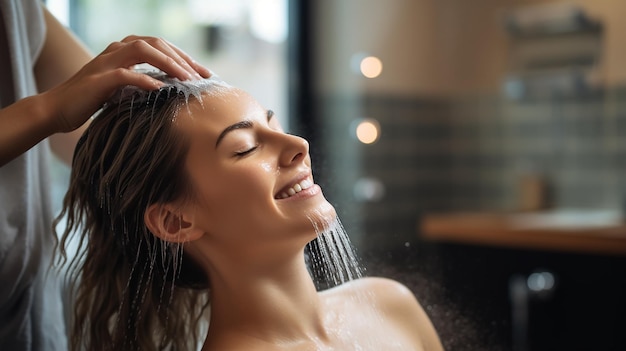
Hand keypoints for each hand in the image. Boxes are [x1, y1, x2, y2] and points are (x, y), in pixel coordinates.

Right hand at [42, 35, 210, 132]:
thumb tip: (174, 91)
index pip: (160, 45)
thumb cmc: (93, 101)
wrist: (57, 110)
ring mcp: (106, 62)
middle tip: (202, 77)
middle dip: (182, 58)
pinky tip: (161, 89)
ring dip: (168, 63)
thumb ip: (144, 83)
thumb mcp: (124, 89)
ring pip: (142, 50)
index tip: (205, 73)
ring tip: (187, 80)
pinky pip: (125, 74)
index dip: (185, 57)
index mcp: (123, 50)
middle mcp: (115, 50)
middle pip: (155, 43)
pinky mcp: (98, 79)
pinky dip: (145, 80)